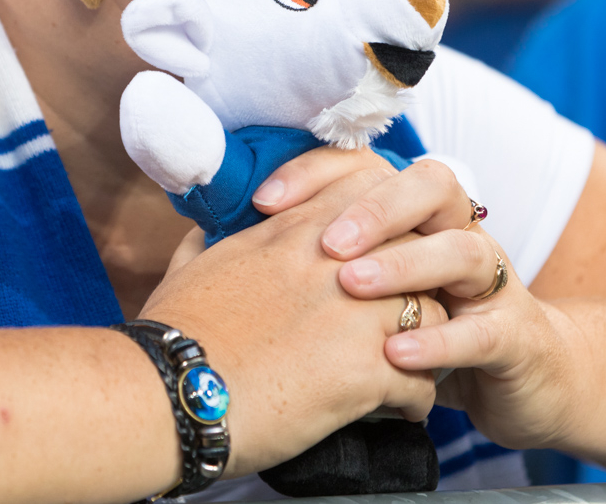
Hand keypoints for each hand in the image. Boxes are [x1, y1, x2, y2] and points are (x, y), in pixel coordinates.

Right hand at [140, 165, 446, 475]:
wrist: (170, 391)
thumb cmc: (173, 334)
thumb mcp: (192, 265)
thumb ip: (213, 237)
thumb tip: (210, 227)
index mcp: (294, 232)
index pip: (371, 194)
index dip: (387, 226)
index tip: (383, 258)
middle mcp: (335, 263)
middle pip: (415, 252)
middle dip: (420, 283)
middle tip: (410, 314)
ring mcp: (357, 316)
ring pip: (436, 318)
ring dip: (428, 345)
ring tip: (410, 368)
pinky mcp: (365, 373)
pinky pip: (423, 384)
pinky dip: (416, 401)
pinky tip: (398, 412)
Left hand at [255, 149, 588, 450]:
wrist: (521, 383)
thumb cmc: (424, 329)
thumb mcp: (370, 292)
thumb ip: (313, 262)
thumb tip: (222, 243)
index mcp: (416, 215)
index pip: (371, 167)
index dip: (318, 173)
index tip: (264, 201)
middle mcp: (457, 232)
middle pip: (430, 186)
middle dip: (375, 208)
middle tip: (326, 242)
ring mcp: (492, 283)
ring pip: (463, 248)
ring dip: (406, 263)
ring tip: (354, 285)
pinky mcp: (515, 337)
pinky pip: (484, 331)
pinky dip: (442, 342)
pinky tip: (399, 356)